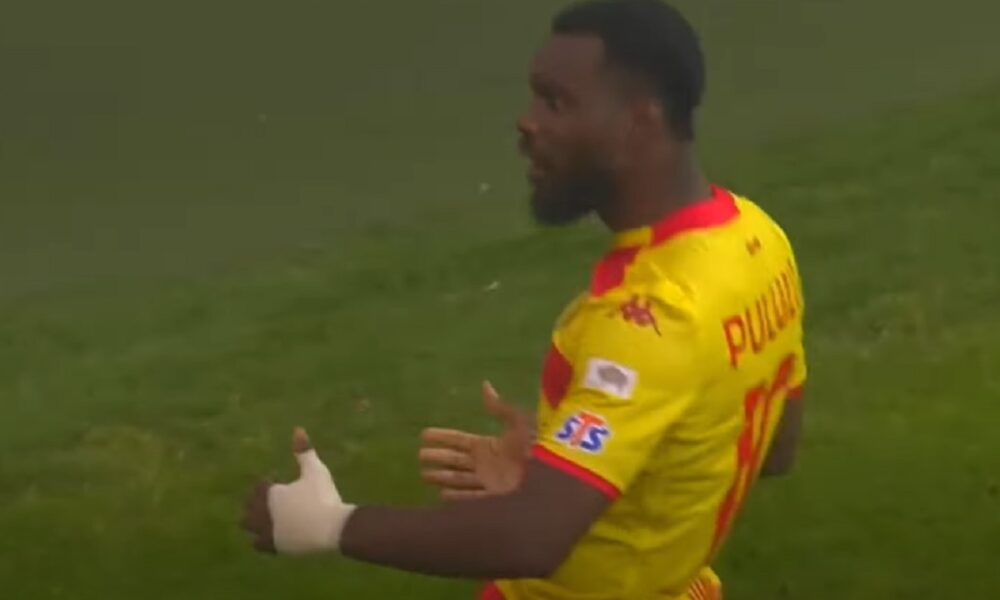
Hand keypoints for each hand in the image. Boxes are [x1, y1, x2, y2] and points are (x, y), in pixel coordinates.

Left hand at [241, 427, 355, 554]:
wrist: (332, 528)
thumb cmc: (323, 496)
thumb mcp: (315, 470)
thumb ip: (304, 451)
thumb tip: (298, 428)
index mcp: (270, 493)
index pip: (259, 487)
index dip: (266, 483)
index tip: (275, 481)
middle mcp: (263, 513)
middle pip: (249, 508)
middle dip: (255, 503)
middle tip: (268, 501)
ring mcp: (268, 531)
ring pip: (250, 528)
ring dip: (254, 523)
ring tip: (265, 519)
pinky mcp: (276, 547)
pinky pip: (259, 545)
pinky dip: (262, 540)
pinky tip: (275, 535)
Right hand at [419, 381, 534, 499]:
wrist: (551, 476)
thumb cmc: (534, 448)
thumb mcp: (518, 423)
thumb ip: (499, 408)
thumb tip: (485, 385)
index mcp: (489, 445)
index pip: (458, 440)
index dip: (442, 437)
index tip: (423, 435)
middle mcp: (485, 463)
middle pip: (455, 460)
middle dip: (437, 457)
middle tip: (419, 456)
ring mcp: (488, 482)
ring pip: (458, 478)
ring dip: (441, 477)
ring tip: (424, 475)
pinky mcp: (493, 498)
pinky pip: (469, 497)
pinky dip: (456, 496)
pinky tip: (442, 495)